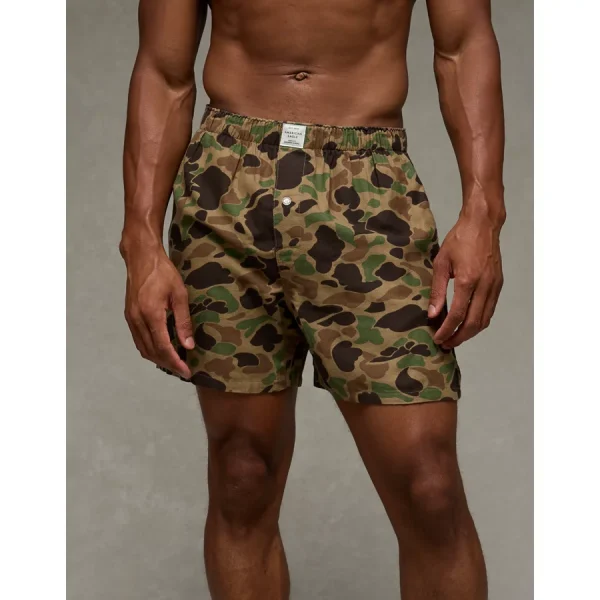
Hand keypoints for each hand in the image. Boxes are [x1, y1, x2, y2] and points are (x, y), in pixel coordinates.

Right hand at [121, 242, 193, 377]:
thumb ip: (183, 321)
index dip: (175, 362)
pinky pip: (138, 340)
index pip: (163, 347)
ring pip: (143, 348)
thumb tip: (188, 346)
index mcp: (151, 314)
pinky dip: (150, 349)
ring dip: (158, 359)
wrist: (141, 257)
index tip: (187, 372)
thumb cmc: (164, 272)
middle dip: (168, 364)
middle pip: (151, 351)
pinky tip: (161, 350)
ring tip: (174, 364)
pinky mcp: (129, 316)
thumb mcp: (180, 295)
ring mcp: (130, 318)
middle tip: (183, 371)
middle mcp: (137, 319)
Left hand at [428, 214, 503, 348]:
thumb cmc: (459, 240)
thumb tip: (432, 314)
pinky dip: (479, 322)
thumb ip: (437, 290)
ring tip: (455, 338)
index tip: (438, 338)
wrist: (482, 224)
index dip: (447, 330)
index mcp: (468, 280)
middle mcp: (484, 286)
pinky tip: (467, 324)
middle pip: (474, 323)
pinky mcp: (499, 285)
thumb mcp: (441, 263)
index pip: (457, 315)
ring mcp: (494, 286)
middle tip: (446, 344)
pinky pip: (490, 310)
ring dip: (470, 333)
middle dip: (459, 337)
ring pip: (484, 320)